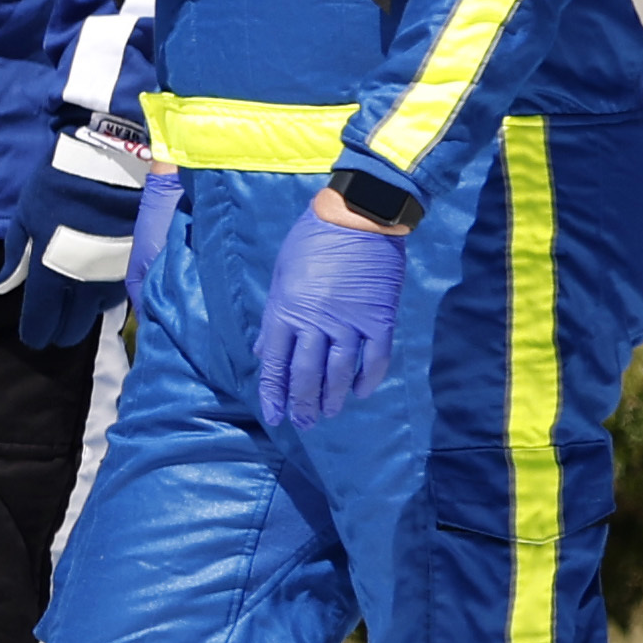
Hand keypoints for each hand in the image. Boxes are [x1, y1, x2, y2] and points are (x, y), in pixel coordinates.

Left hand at [0, 110, 153, 354]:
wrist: (113, 166)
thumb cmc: (58, 188)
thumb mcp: (26, 218)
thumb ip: (17, 257)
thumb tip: (5, 288)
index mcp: (52, 275)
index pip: (42, 323)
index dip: (36, 333)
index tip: (34, 335)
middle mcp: (85, 286)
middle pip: (73, 330)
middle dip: (60, 330)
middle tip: (53, 321)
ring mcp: (114, 280)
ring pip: (97, 316)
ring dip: (84, 315)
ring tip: (74, 305)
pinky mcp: (136, 269)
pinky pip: (117, 297)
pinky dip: (104, 298)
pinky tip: (96, 290)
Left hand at [256, 197, 410, 426]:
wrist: (357, 219)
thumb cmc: (310, 241)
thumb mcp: (280, 275)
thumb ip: (274, 317)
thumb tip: (262, 351)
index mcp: (285, 311)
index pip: (275, 363)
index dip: (273, 392)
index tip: (273, 415)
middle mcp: (315, 322)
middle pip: (306, 373)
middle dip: (302, 403)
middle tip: (302, 423)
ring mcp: (349, 323)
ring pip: (339, 371)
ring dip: (331, 397)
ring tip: (326, 414)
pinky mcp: (380, 320)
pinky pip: (374, 359)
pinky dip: (367, 379)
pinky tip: (359, 393)